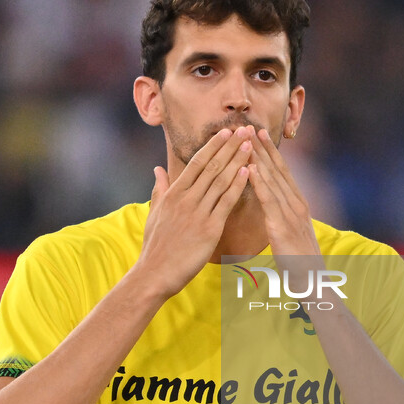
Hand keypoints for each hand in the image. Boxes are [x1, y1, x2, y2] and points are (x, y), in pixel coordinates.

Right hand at [137, 126, 253, 296]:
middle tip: (245, 129)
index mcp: (173, 194)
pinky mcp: (209, 229)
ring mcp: (197, 213)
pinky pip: (226, 202)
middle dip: (229, 147)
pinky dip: (238, 185)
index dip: (213, 146)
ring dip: (237, 160)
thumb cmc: (155, 247)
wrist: (154, 274)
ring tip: (250, 144)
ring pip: (221, 180)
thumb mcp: (153, 213)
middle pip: (211, 166)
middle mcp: (185, 199)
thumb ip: (159, 189)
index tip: (225, 133)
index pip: (196, 163)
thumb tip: (158, 169)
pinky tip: (248, 171)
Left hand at [248, 128, 319, 256]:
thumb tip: (274, 207)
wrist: (312, 282)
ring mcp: (291, 213)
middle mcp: (297, 204)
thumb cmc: (299, 262)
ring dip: (259, 157)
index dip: (270, 152)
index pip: (282, 172)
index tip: (258, 134)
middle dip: (263, 147)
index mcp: (298, 204)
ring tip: (246, 138)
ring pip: (272, 179)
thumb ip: (283, 217)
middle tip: (249, 125)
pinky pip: (269, 200)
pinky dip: (259, 182)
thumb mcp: (291, 233)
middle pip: (277, 170)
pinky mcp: (283, 225)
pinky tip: (249, 167)